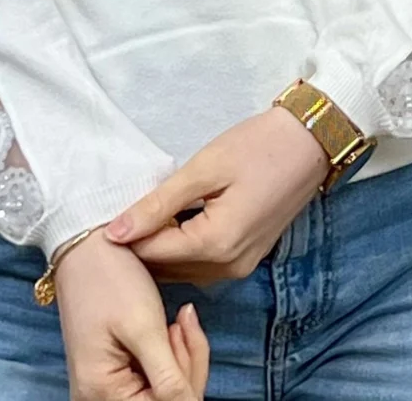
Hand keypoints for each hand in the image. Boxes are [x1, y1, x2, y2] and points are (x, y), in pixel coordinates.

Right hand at [53, 231, 208, 400]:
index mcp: (103, 394)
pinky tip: (169, 326)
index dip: (187, 377)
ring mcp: (107, 388)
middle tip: (183, 320)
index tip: (183, 329)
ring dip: (181, 356)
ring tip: (177, 319)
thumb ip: (169, 377)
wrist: (85, 247)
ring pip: (165, 391)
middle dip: (186, 364)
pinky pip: (154, 377)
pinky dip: (170, 353)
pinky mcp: (116, 374)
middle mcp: (99, 399)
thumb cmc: (108, 280)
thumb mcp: (143, 327)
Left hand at [103, 107, 330, 284]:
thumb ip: (157, 204)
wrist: (310, 142)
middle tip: (116, 214)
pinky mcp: (246, 257)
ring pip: (183, 269)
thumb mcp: (203, 169)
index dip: (124, 237)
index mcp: (216, 245)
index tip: (100, 218)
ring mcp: (240, 266)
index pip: (152, 254)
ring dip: (159, 247)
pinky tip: (169, 221)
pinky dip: (182, 247)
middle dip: (139, 245)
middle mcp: (228, 268)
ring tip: (138, 215)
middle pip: (166, 268)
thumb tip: (114, 232)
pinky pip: (202, 262)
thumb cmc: (257, 146)